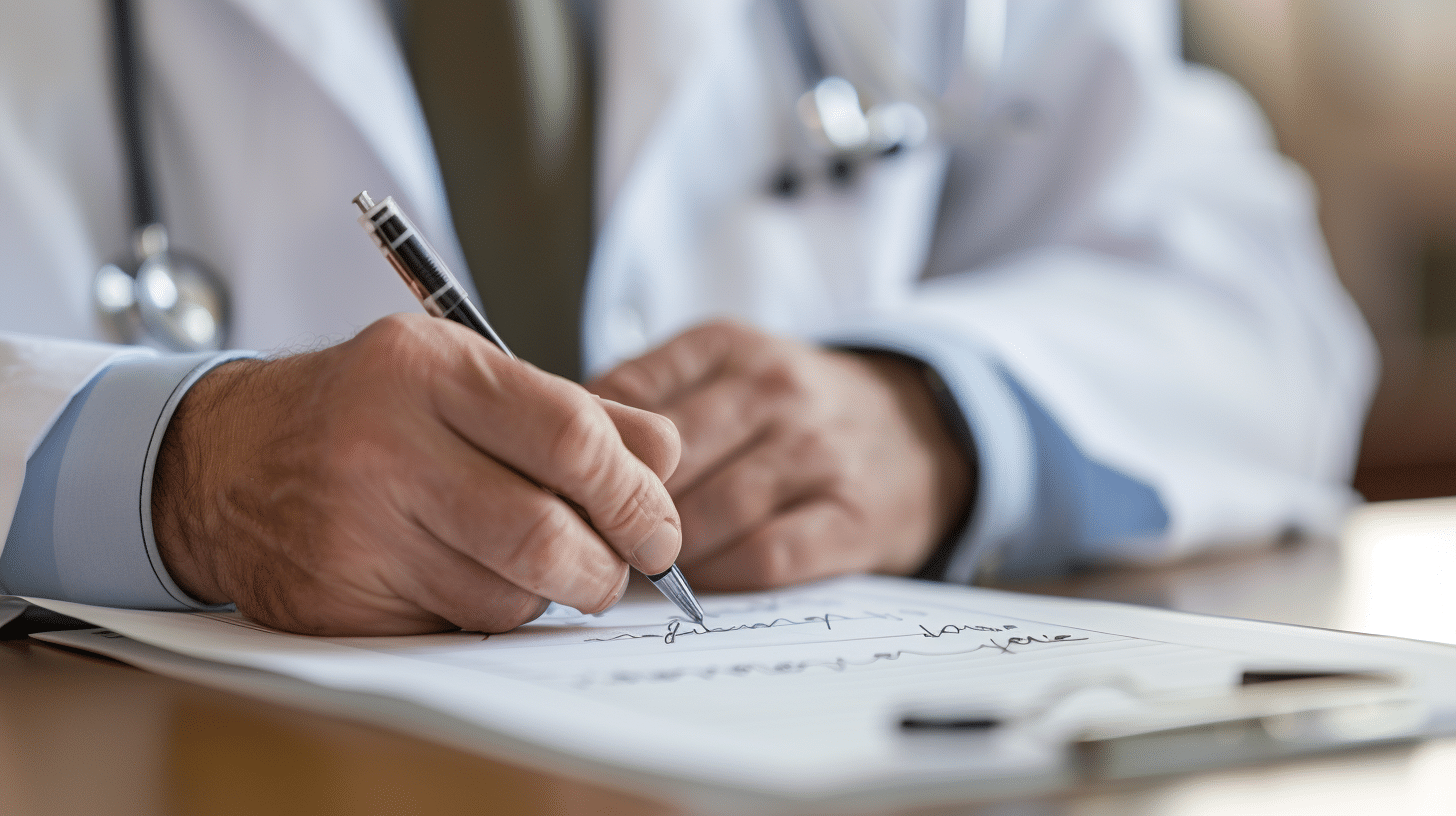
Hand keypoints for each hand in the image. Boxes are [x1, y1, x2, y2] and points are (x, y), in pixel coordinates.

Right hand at [151, 314, 681, 635]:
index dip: (635, 493)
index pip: (572, 438)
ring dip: (542, 590)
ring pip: (507, 597)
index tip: (659, 524)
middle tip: (620, 565)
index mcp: (427, 369)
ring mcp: (351, 531)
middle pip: (546, 536)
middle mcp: (383, 447)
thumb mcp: (463, 372)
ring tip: (521, 554)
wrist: (224, 457)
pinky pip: (454, 630)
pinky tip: (460, 574)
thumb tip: (667, 460)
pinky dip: (482, 613)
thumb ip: (575, 411)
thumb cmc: (369, 408)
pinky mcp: (334, 602)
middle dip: (607, 566)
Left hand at [589, 320, 971, 589]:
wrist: (921, 430)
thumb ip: (646, 395)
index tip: (559, 485)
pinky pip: (765, 555)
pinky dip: (721, 578)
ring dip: (665, 552)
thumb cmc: (794, 411)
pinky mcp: (851, 516)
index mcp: (727, 345)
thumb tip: (550, 448)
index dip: (581, 450)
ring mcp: (818, 451)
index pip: (625, 392)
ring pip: (709, 512)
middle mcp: (775, 388)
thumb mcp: (726, 367)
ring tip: (640, 567)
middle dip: (617, 510)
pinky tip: (703, 582)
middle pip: (663, 459)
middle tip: (587, 544)